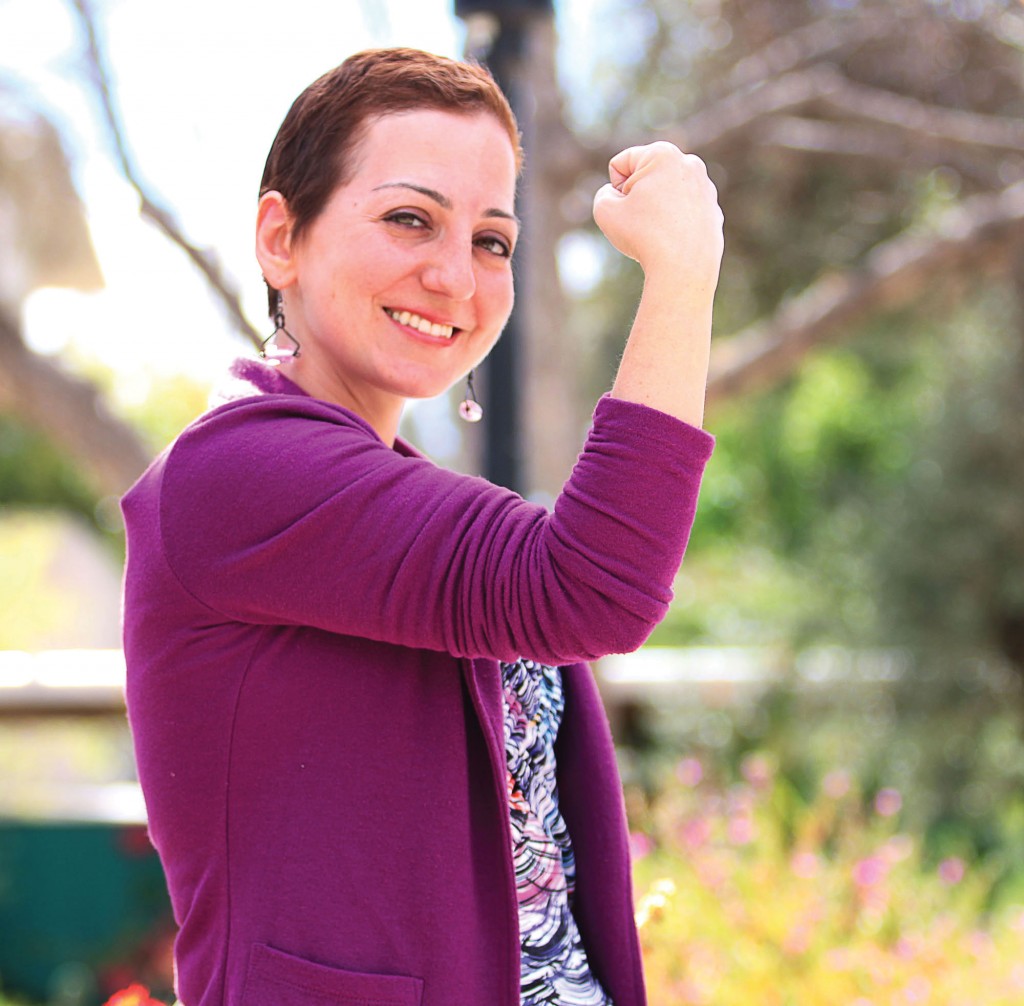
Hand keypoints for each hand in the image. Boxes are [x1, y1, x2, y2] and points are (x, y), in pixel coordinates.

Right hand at [593, 141, 723, 285]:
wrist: (683, 269)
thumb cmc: (643, 236)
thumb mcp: (605, 210)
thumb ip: (604, 193)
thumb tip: (622, 195)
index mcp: (663, 154)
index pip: (621, 164)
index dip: (614, 191)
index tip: (628, 209)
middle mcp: (689, 163)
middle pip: (645, 177)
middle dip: (637, 197)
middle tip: (643, 221)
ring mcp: (705, 188)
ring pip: (664, 196)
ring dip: (655, 211)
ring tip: (659, 232)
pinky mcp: (713, 211)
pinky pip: (682, 214)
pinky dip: (674, 225)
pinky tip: (674, 241)